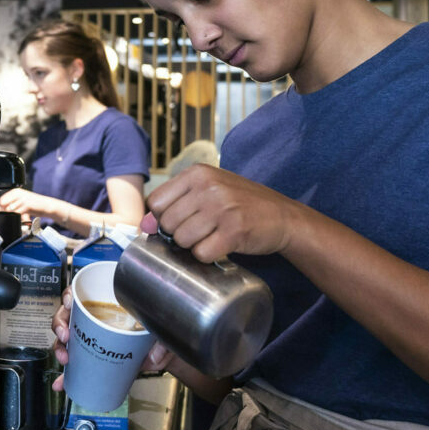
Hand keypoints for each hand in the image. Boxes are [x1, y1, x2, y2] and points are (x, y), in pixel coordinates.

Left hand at [0, 188, 63, 221]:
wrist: (47, 205)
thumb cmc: (34, 204)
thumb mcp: (21, 201)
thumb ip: (11, 204)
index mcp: (16, 191)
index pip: (1, 200)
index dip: (2, 208)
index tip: (7, 212)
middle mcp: (18, 193)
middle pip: (3, 205)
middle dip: (6, 212)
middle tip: (14, 214)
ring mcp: (22, 199)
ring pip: (9, 209)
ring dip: (12, 215)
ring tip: (20, 215)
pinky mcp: (27, 205)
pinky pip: (16, 213)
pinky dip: (17, 217)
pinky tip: (23, 217)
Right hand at [50, 287, 175, 391]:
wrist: (161, 354)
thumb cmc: (158, 334)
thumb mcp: (161, 331)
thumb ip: (161, 340)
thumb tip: (152, 356)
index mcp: (106, 303)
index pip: (81, 292)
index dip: (70, 296)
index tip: (70, 304)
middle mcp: (94, 319)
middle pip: (67, 315)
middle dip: (60, 325)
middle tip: (66, 337)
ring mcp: (91, 339)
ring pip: (66, 340)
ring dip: (60, 349)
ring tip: (65, 360)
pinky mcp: (92, 359)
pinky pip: (74, 365)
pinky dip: (65, 375)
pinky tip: (62, 382)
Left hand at [146, 164, 299, 262]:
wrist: (284, 216)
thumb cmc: (241, 204)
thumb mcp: (208, 192)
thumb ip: (176, 203)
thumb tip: (144, 226)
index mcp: (197, 173)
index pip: (155, 202)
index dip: (162, 218)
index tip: (179, 222)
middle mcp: (208, 187)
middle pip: (166, 223)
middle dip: (179, 234)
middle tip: (202, 231)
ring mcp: (221, 208)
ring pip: (181, 240)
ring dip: (193, 246)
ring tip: (212, 236)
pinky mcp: (234, 231)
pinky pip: (201, 253)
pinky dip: (208, 256)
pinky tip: (222, 246)